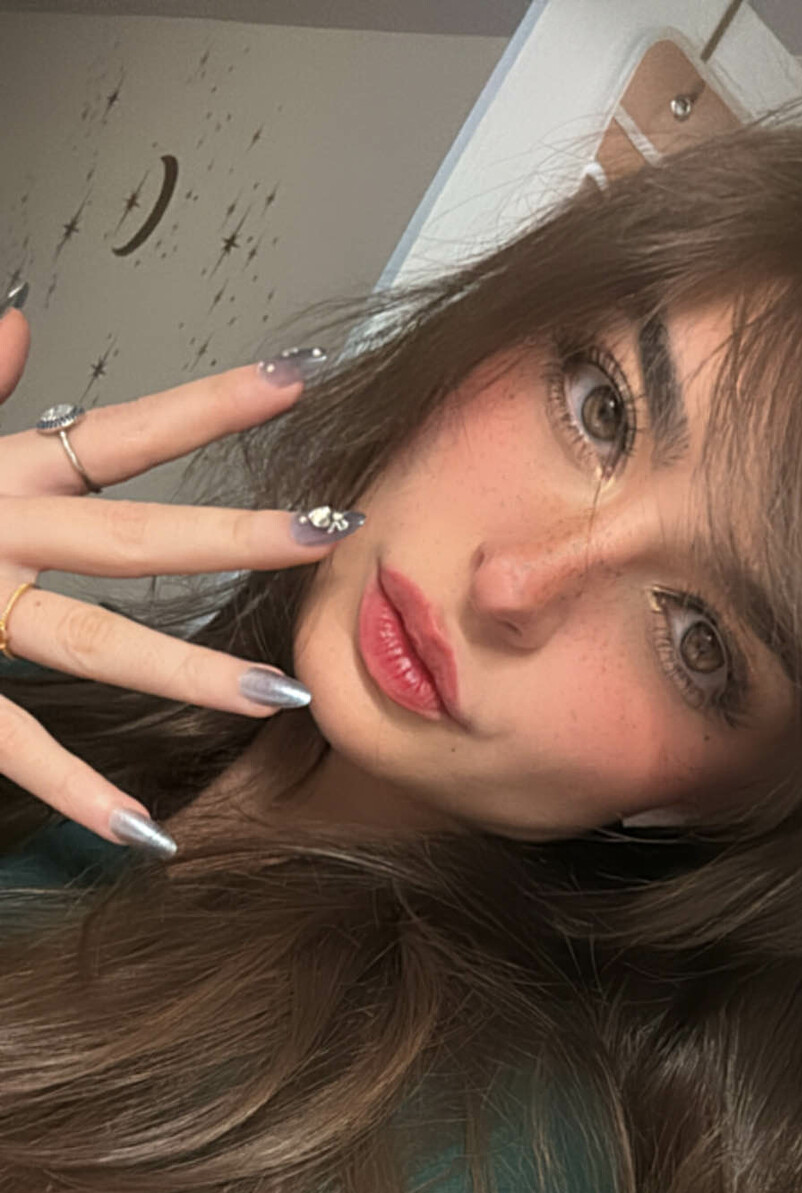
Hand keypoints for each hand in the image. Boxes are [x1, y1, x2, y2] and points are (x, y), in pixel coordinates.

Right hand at [0, 303, 358, 849]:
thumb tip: (18, 314)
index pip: (115, 433)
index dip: (207, 404)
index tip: (300, 375)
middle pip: (131, 536)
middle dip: (236, 536)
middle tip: (332, 535)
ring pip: (92, 644)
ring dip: (189, 672)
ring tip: (280, 698)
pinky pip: (7, 741)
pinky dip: (73, 790)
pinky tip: (144, 830)